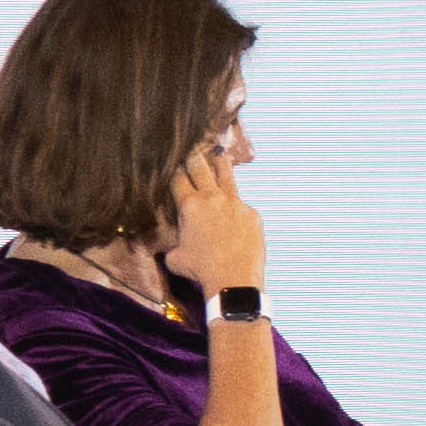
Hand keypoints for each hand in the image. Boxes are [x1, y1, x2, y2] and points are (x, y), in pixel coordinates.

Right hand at [165, 146, 266, 295]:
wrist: (233, 278)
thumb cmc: (200, 270)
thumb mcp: (175, 257)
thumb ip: (174, 243)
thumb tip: (175, 244)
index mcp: (189, 205)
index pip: (178, 178)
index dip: (174, 169)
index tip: (173, 162)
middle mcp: (212, 198)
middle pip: (201, 167)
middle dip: (194, 156)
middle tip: (192, 147)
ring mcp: (235, 203)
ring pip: (227, 175)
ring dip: (220, 162)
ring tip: (219, 151)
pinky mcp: (252, 213)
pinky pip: (243, 206)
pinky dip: (237, 208)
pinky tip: (235, 214)